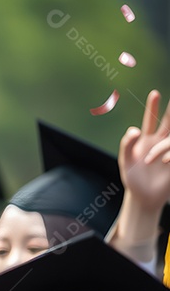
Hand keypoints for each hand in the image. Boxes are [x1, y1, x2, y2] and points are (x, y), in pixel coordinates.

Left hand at [119, 89, 169, 211]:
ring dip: (166, 145)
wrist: (144, 197)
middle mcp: (160, 141)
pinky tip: (165, 162)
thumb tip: (134, 130)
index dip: (153, 107)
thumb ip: (127, 144)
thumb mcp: (125, 161)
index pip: (150, 119)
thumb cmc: (132, 179)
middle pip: (169, 121)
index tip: (155, 93)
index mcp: (146, 139)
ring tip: (154, 161)